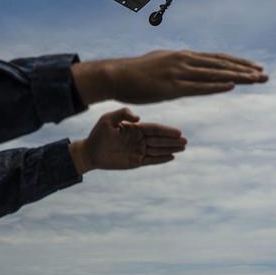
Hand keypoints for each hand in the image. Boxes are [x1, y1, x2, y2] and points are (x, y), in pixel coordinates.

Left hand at [68, 108, 186, 173]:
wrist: (90, 152)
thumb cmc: (98, 133)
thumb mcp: (108, 119)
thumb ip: (123, 113)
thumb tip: (139, 117)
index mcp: (135, 128)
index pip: (154, 129)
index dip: (166, 130)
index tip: (178, 132)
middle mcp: (139, 138)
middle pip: (159, 139)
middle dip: (172, 140)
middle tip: (185, 141)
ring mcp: (138, 150)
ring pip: (158, 150)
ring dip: (170, 148)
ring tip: (182, 148)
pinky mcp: (136, 161)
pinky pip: (151, 161)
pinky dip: (161, 159)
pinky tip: (172, 157)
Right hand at [71, 50, 266, 105]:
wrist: (116, 75)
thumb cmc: (136, 73)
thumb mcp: (161, 63)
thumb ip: (177, 65)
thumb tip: (188, 65)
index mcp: (183, 56)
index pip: (217, 59)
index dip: (237, 63)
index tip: (255, 67)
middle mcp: (184, 60)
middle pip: (221, 64)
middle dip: (245, 69)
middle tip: (265, 75)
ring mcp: (178, 73)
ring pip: (215, 74)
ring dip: (238, 77)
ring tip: (257, 80)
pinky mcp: (171, 87)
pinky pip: (199, 87)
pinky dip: (217, 85)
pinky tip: (231, 86)